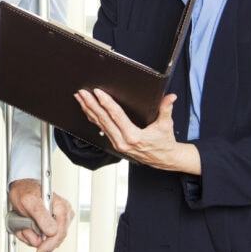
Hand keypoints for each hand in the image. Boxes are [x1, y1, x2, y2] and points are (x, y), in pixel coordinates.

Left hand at [7, 179, 72, 251]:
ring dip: (33, 237)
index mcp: (61, 207)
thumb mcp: (29, 201)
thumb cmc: (25, 191)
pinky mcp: (51, 225)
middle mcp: (63, 214)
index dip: (50, 243)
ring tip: (24, 226)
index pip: (60, 232)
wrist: (20, 189)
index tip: (40, 249)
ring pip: (48, 240)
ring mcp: (58, 220)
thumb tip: (52, 231)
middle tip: (26, 232)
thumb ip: (41, 215)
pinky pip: (43, 238)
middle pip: (55, 239)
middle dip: (39, 239)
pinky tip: (27, 227)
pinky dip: (32, 235)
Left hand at [75, 89, 197, 172]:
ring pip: (99, 124)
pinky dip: (93, 118)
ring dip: (89, 110)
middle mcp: (122, 141)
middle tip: (82, 93)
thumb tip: (170, 97)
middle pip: (103, 120)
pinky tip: (88, 111)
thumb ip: (166, 109)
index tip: (98, 93)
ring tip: (80, 99)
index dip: (106, 103)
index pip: (116, 116)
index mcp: (133, 136)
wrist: (164, 159)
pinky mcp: (116, 144)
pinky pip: (101, 129)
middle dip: (91, 105)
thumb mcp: (166, 125)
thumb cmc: (164, 142)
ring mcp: (117, 144)